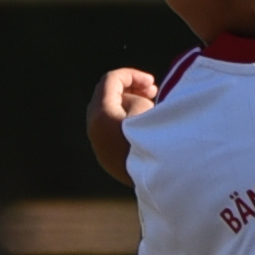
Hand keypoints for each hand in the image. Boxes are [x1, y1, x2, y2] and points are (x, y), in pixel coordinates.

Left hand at [86, 66, 161, 184]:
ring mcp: (100, 147)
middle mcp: (94, 130)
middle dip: (129, 90)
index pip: (111, 81)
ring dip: (128, 108)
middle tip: (153, 91)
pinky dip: (127, 124)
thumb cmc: (154, 139)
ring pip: (109, 117)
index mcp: (101, 114)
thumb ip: (134, 98)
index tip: (153, 82)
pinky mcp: (109, 161)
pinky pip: (114, 134)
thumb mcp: (146, 108)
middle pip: (106, 98)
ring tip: (154, 109)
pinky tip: (148, 128)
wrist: (160, 178)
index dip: (132, 75)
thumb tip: (130, 107)